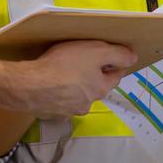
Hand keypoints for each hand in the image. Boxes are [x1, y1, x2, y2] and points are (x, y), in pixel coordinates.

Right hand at [1, 40, 136, 118]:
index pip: (116, 75)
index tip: (103, 52)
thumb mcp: (95, 51)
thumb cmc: (64, 65)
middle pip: (95, 85)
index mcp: (100, 89)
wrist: (28, 85)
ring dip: (74, 83)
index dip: (112, 61)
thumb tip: (133, 58)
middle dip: (92, 73)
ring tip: (61, 69)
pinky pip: (59, 99)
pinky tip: (48, 81)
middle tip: (80, 58)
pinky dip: (58, 91)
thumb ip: (117, 54)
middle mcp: (87, 104)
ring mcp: (67, 111)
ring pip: (77, 93)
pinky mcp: (50, 112)